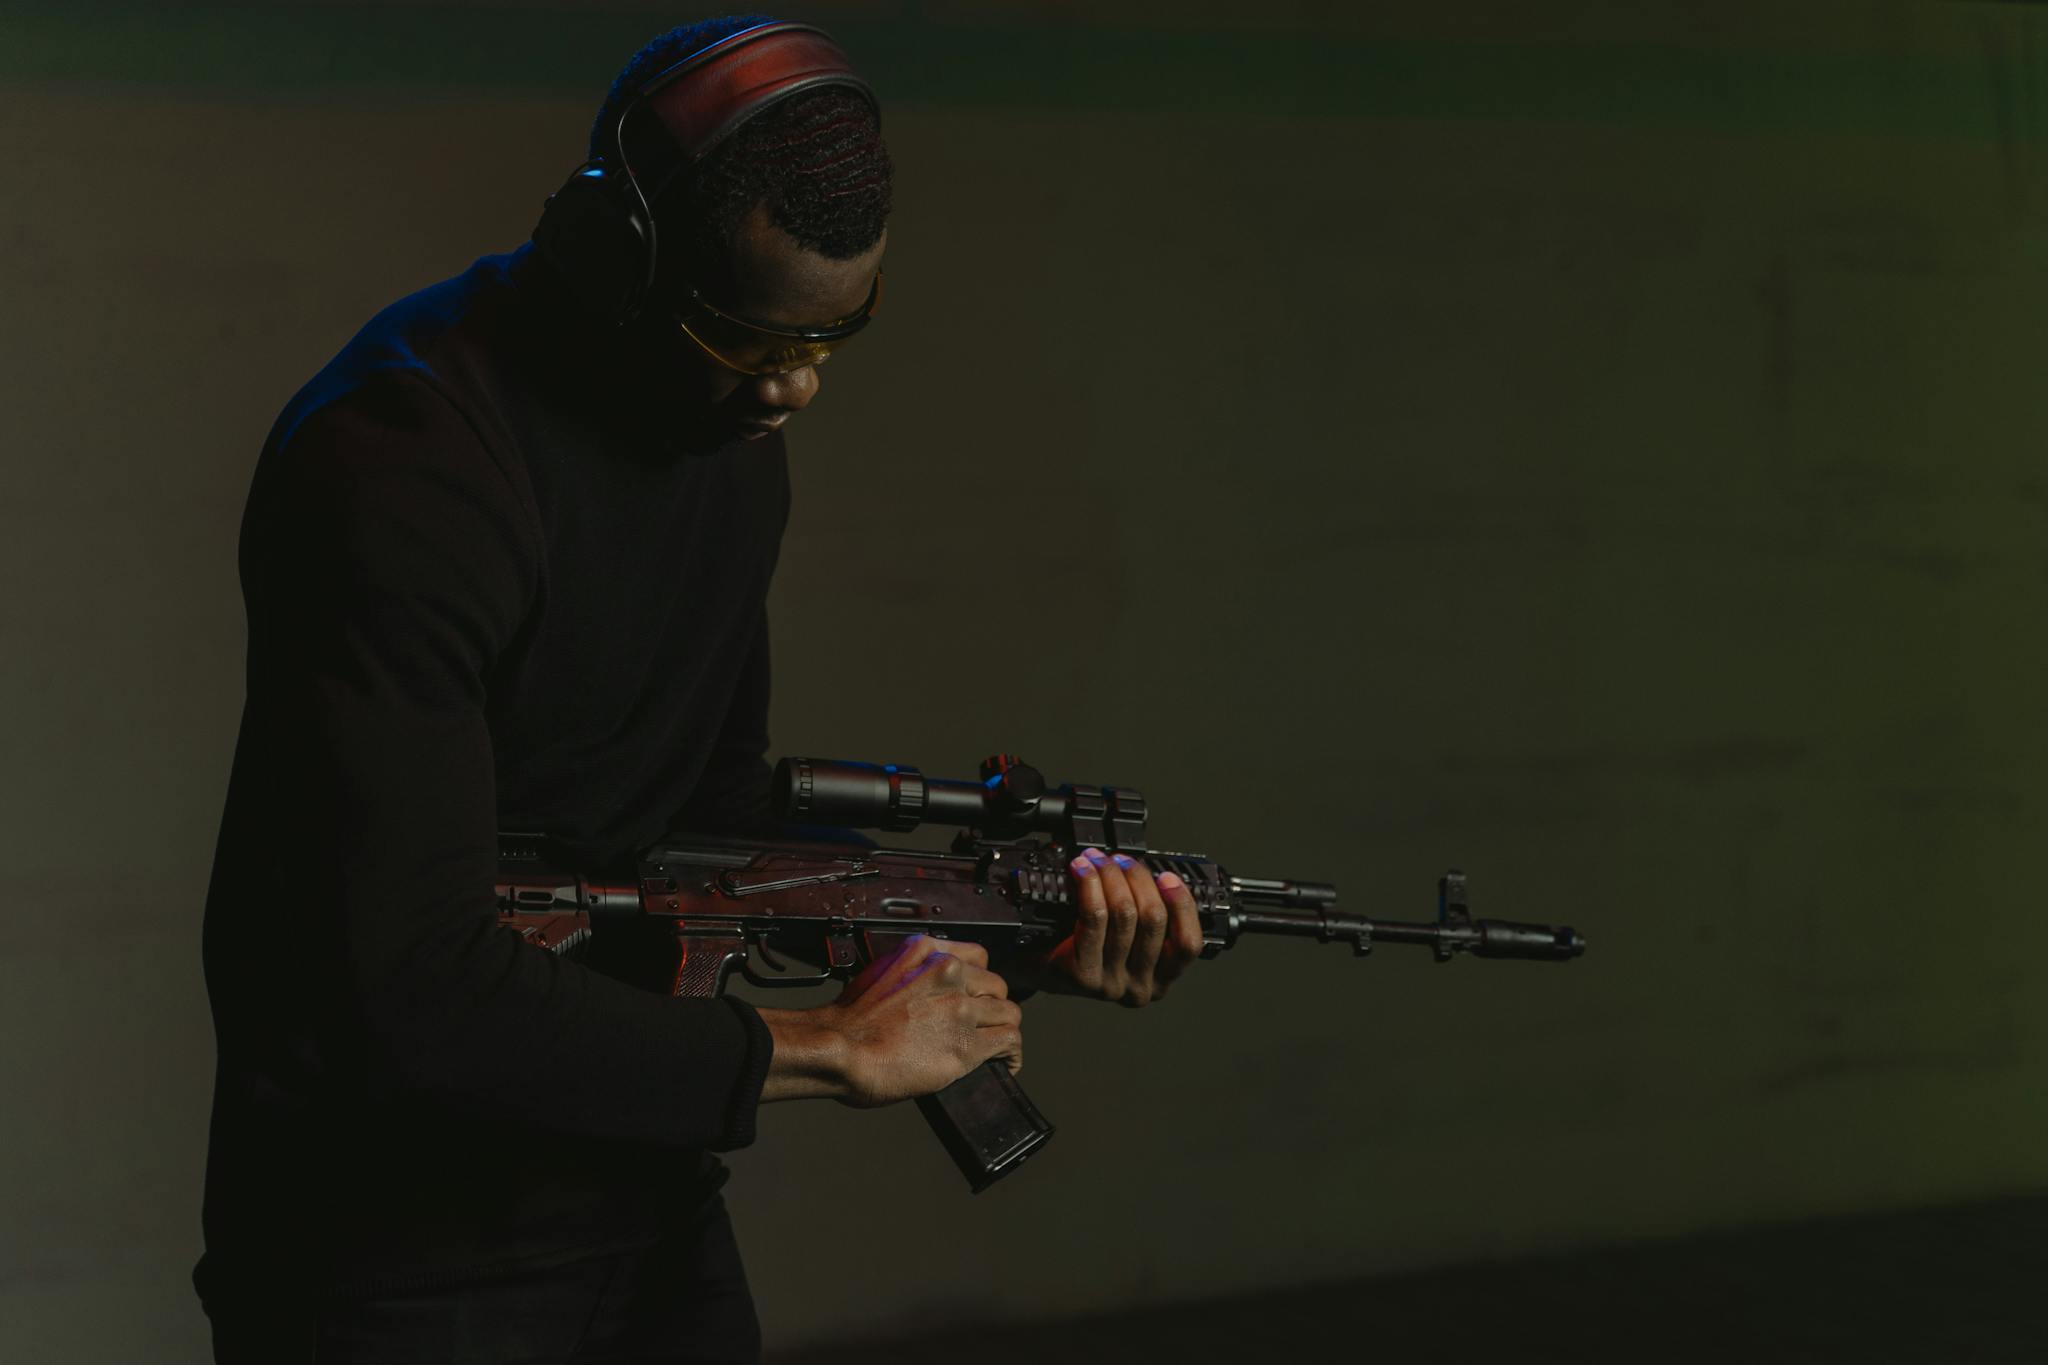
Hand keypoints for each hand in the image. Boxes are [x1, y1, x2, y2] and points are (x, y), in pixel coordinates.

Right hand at [768, 935, 1022, 1108]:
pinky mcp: (966, 1044)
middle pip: (996, 985)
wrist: (838, 1047)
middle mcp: (948, 972)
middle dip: (991, 1006)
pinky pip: (1009, 1041)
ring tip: (997, 1046)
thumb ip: (915, 975)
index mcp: (926, 951)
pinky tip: (1006, 1064)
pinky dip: (1011, 1054)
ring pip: (1008, 1012)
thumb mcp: (883, 973)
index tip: (977, 994)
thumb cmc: (848, 1020)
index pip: (978, 956)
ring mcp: (960, 1008)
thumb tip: (929, 993)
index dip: (980, 980)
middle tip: (983, 1025)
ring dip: (1003, 1029)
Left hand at [1025, 847, 1203, 1006]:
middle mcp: (1140, 987)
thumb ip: (1147, 919)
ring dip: (1111, 875)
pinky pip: (1094, 917)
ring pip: (1124, 914)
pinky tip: (1083, 869)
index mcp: (1162, 979)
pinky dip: (1090, 884)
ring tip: (1097, 859)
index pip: (1189, 944)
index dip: (1182, 904)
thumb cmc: (1086, 951)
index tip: (1167, 876)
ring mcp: (1112, 984)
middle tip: (1121, 859)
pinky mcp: (1083, 974)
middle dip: (1138, 878)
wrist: (1039, 970)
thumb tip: (1153, 874)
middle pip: (1153, 920)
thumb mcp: (1129, 942)